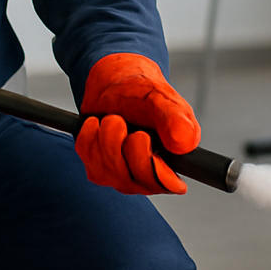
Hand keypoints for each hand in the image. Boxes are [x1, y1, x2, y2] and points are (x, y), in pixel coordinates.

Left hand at [75, 53, 199, 194]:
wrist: (119, 84)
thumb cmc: (146, 94)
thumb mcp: (164, 99)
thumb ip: (175, 120)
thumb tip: (183, 144)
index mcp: (173, 164)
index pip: (166, 185)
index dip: (151, 164)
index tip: (143, 136)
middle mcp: (147, 177)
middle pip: (130, 179)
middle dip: (123, 143)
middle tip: (125, 122)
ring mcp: (121, 176)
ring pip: (105, 169)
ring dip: (105, 135)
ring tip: (114, 119)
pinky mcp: (98, 168)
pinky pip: (87, 158)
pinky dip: (89, 134)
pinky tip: (97, 123)